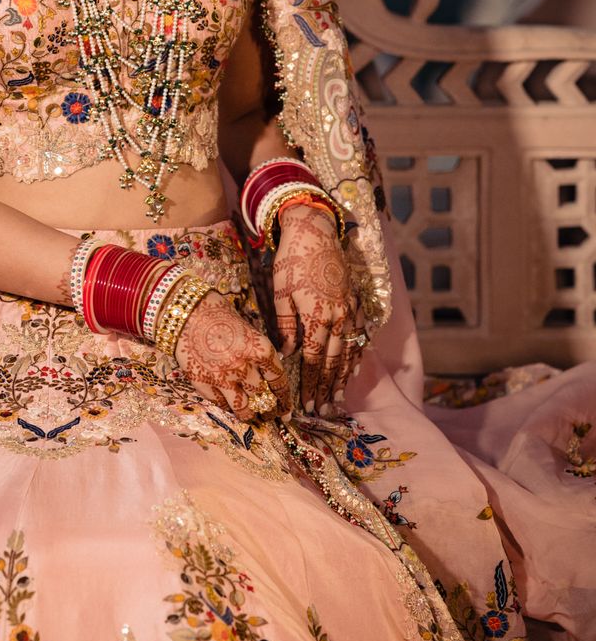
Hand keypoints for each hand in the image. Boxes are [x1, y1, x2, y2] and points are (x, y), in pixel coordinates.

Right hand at [173, 290, 292, 421]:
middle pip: (261, 394)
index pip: (278, 380)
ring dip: (247, 412)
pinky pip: (220, 404)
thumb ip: (255, 349)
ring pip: (242, 408)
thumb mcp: (244, 327)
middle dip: (263, 400)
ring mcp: (223, 379)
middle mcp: (244, 367)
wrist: (183, 311)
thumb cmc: (216, 312)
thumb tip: (266, 366)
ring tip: (249, 414)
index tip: (285, 408)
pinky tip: (228, 403)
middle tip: (264, 406)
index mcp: (259, 350)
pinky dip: (226, 404)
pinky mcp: (203, 384)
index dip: (283, 397)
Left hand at [272, 202, 363, 416]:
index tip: (307, 404)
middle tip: (324, 410)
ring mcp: (350, 309)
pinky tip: (354, 367)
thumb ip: (286, 325)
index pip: (314, 359)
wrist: (314, 230)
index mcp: (317, 315)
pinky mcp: (355, 300)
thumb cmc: (291, 260)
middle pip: (334, 361)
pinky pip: (359, 334)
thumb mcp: (280, 292)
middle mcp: (338, 316)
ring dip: (343, 377)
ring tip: (338, 397)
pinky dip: (357, 353)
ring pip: (349, 350)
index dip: (311, 384)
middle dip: (328, 388)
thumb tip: (288, 353)